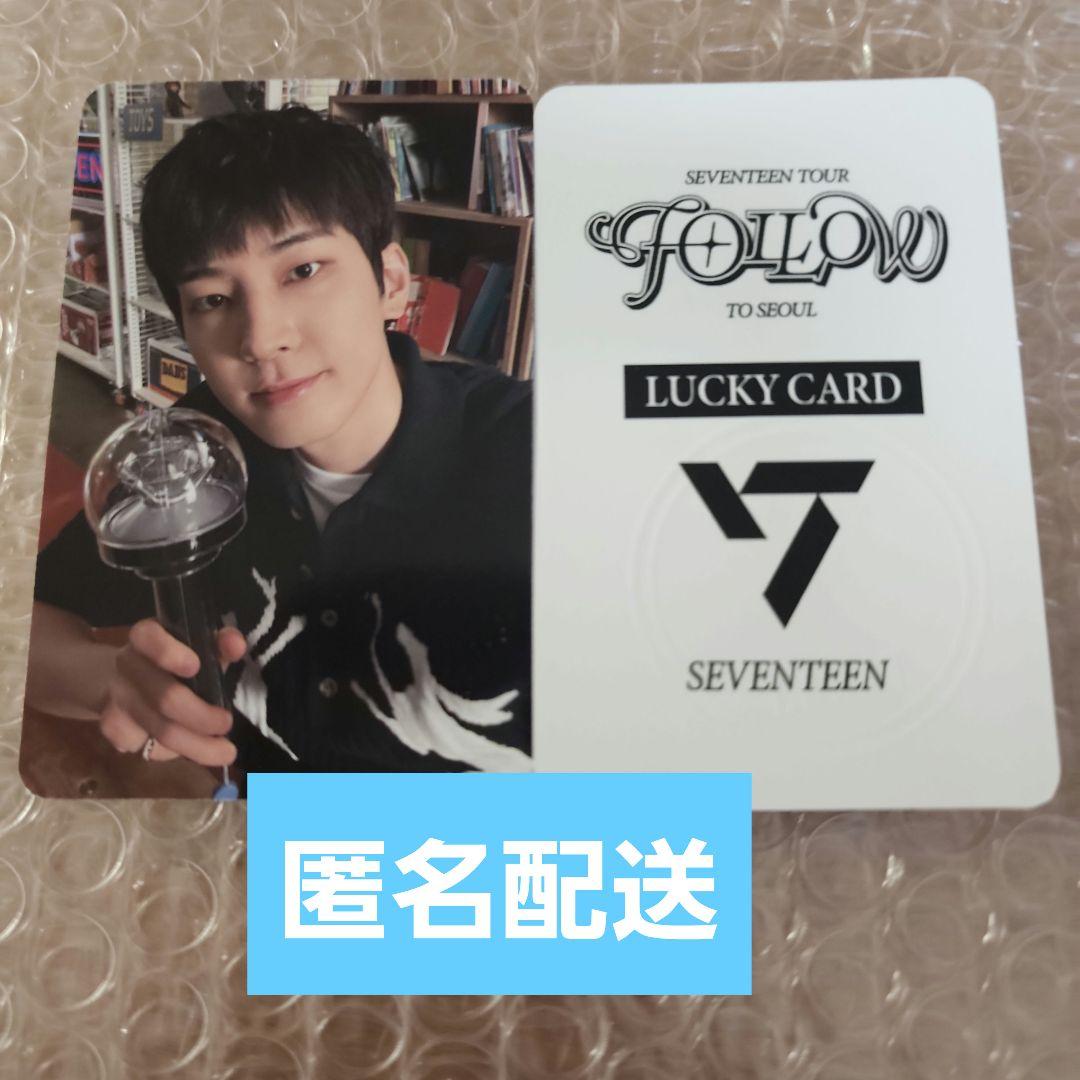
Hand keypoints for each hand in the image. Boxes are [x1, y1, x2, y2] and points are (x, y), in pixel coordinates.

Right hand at [98, 619, 246, 766]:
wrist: (124, 680)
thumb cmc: (173, 661)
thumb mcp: (199, 647)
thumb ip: (221, 643)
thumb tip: (236, 645)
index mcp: (146, 637)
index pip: (148, 637)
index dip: (168, 653)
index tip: (194, 667)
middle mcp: (126, 664)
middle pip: (163, 697)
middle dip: (201, 716)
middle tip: (227, 724)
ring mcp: (115, 696)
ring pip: (158, 729)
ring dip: (196, 745)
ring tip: (225, 752)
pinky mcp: (110, 726)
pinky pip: (144, 747)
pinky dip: (170, 753)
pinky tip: (187, 750)